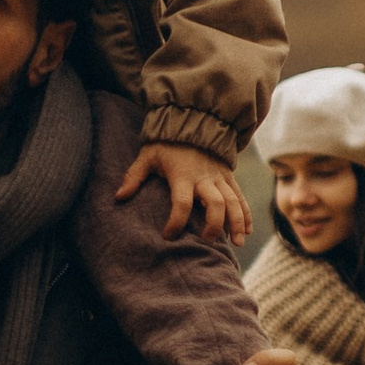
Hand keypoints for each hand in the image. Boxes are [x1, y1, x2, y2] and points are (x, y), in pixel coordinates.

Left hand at [117, 140, 250, 244]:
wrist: (193, 120)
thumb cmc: (167, 143)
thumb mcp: (147, 156)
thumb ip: (134, 176)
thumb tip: (118, 197)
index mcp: (182, 175)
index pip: (181, 202)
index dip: (175, 221)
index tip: (168, 236)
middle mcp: (204, 178)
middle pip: (216, 204)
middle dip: (214, 225)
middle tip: (208, 241)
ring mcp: (219, 177)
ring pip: (234, 202)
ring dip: (236, 223)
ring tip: (238, 244)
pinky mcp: (228, 177)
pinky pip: (241, 197)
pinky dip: (245, 215)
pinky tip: (246, 232)